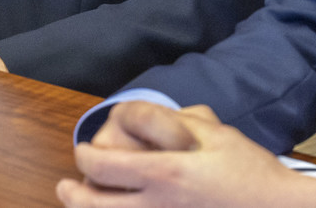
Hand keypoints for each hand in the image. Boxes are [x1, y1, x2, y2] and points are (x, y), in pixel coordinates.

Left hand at [56, 101, 315, 207]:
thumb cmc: (248, 170)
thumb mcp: (213, 133)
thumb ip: (170, 123)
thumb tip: (132, 117)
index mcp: (164, 175)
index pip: (103, 166)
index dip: (86, 156)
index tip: (84, 151)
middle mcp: (157, 207)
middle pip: (94, 206)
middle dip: (74, 194)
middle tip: (66, 186)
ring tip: (80, 201)